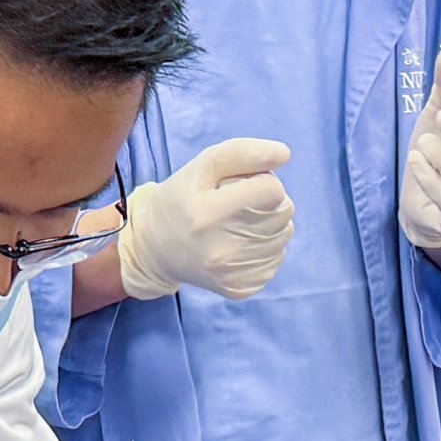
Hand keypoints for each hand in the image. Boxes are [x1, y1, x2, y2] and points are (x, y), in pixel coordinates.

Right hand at [115, 135, 294, 300]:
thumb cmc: (182, 200)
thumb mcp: (202, 166)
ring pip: (284, 234)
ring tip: (236, 223)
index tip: (240, 185)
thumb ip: (242, 153)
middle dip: (267, 201)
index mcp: (209, 215)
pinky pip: (277, 258)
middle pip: (284, 211)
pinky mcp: (241, 288)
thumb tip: (284, 153)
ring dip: (267, 224)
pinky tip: (238, 244)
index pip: (273, 190)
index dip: (262, 180)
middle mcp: (222, 250)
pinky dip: (264, 247)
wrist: (157, 249)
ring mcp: (233, 274)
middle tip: (237, 204)